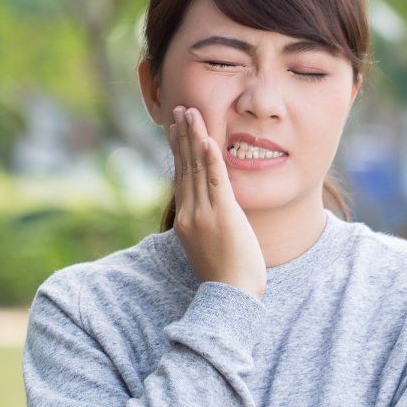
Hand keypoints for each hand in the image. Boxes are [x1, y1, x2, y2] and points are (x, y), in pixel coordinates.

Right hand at [168, 106, 266, 300]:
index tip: (176, 129)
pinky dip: (211, 159)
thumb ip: (206, 225)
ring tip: (191, 114)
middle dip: (183, 136)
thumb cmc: (225, 278)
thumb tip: (209, 213)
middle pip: (185, 167)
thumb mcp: (208, 247)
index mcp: (185, 220)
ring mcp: (204, 214)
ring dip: (194, 138)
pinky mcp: (223, 215)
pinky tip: (209, 139)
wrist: (230, 296)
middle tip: (180, 110)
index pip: (181, 177)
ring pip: (197, 169)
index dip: (179, 151)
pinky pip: (216, 181)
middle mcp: (190, 213)